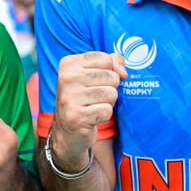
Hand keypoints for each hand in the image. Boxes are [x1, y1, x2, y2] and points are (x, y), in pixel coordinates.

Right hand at [52, 52, 126, 170]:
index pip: (106, 59)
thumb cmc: (84, 98)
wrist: (67, 131)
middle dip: (109, 88)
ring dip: (107, 103)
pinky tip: (91, 117)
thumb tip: (123, 72)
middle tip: (93, 97)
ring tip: (92, 106)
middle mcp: (66, 78)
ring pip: (111, 94)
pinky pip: (107, 111)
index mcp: (68, 63)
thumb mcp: (92, 74)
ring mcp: (70, 98)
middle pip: (111, 76)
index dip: (109, 72)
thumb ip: (111, 63)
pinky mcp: (76, 117)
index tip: (96, 82)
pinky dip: (103, 116)